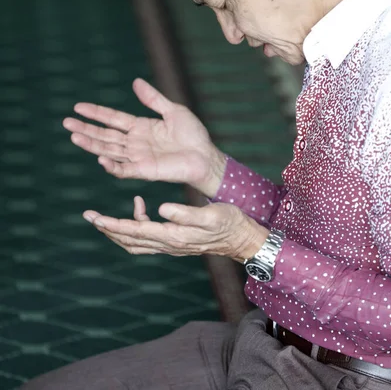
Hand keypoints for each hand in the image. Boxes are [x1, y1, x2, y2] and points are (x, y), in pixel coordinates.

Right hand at [63, 78, 225, 198]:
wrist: (206, 156)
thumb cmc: (193, 135)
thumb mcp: (173, 110)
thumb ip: (153, 99)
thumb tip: (135, 82)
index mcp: (141, 127)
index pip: (113, 119)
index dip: (96, 113)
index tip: (78, 107)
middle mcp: (135, 142)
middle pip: (105, 135)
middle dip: (86, 129)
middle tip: (66, 123)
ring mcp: (138, 157)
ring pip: (109, 150)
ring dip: (91, 145)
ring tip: (74, 136)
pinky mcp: (145, 171)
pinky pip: (124, 169)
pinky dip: (111, 165)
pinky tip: (99, 158)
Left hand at [83, 198, 268, 261]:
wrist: (241, 239)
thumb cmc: (229, 224)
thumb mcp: (210, 214)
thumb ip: (185, 213)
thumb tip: (160, 208)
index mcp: (173, 236)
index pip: (135, 231)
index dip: (113, 224)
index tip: (95, 217)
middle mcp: (168, 244)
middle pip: (128, 241)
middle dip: (107, 229)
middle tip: (89, 216)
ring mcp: (170, 245)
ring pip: (135, 242)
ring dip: (117, 230)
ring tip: (105, 215)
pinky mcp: (174, 240)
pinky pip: (147, 236)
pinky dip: (136, 222)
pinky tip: (141, 205)